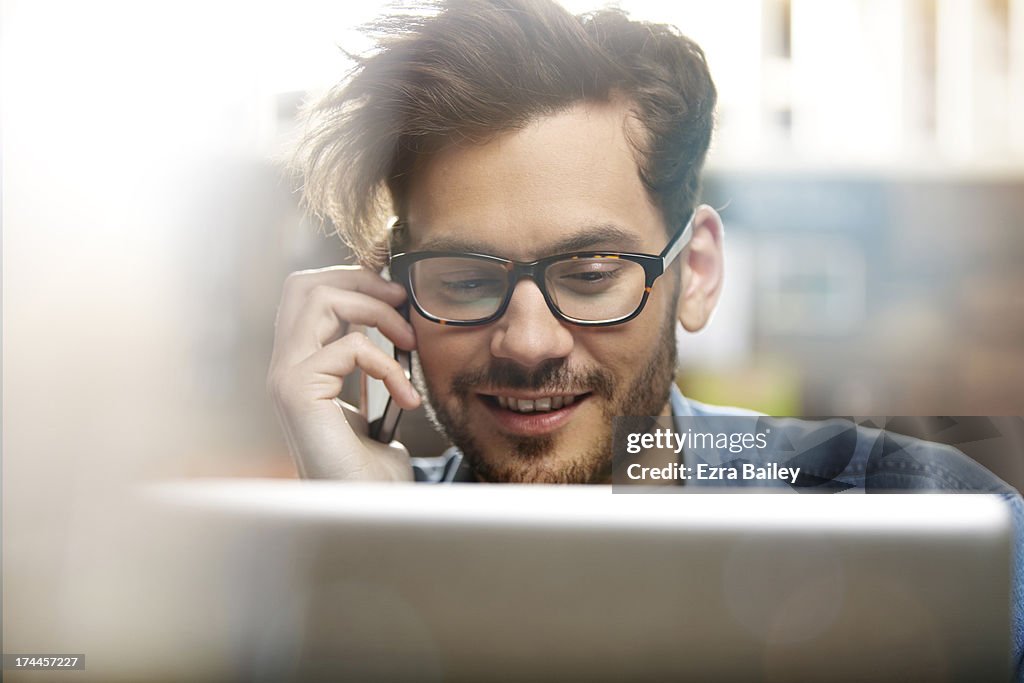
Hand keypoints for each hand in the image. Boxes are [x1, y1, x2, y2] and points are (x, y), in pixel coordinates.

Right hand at [267, 266, 420, 479]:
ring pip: (319, 298)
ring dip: (377, 311)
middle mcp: (284, 367)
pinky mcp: (298, 391)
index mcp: (300, 365)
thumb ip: (373, 365)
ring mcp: (285, 377)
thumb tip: (400, 326)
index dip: (353, 282)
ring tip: (410, 342)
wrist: (367, 513)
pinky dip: (389, 364)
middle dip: (359, 280)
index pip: (309, 293)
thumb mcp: (376, 403)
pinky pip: (350, 345)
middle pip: (303, 283)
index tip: (399, 298)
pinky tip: (407, 396)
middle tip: (402, 301)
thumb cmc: (372, 469)